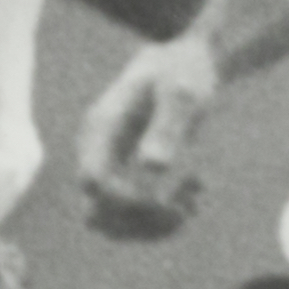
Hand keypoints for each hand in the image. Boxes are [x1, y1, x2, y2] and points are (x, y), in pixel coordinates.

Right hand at [72, 34, 224, 240]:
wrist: (185, 62)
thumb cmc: (183, 70)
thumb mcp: (182, 93)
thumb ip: (168, 127)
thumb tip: (153, 167)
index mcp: (102, 128)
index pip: (94, 182)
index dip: (128, 199)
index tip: (168, 194)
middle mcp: (99, 153)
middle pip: (95, 216)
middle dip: (139, 221)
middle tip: (180, 207)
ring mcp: (112, 168)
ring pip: (112, 226)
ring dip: (153, 226)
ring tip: (191, 204)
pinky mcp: (128, 177)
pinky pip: (133, 220)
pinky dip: (164, 220)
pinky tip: (193, 197)